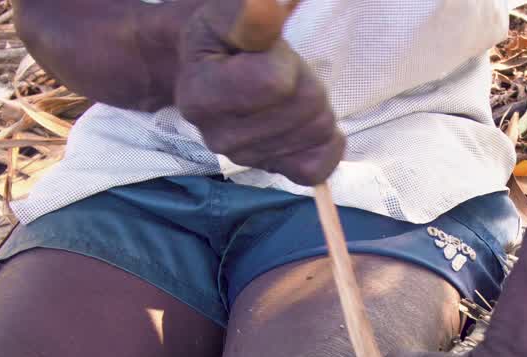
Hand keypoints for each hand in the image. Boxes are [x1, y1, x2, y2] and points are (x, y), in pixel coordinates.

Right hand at [176, 0, 343, 185]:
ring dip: (315, 105)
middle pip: (306, 106)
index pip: (275, 83)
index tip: (267, 52)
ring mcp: (246, 158)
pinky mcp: (271, 170)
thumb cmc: (222, 39)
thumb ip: (244, 15)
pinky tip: (307, 122)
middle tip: (284, 69)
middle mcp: (220, 136)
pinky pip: (317, 168)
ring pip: (318, 131)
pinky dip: (325, 144)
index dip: (284, 58)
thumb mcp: (224, 17)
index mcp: (201, 95)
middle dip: (306, 80)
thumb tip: (266, 10)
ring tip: (290, 91)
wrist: (208, 70)